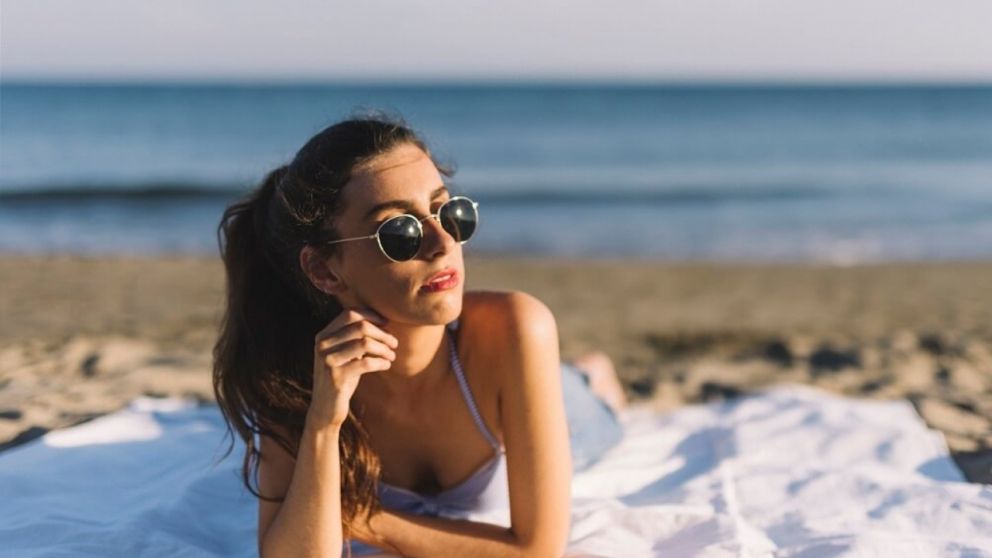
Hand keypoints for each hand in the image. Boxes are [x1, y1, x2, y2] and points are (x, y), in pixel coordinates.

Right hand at [306, 308, 398, 429]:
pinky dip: (381, 362)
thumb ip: (354, 338)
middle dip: (382, 333)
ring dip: (384, 348)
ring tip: (391, 355)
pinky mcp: (336, 377)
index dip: (371, 315)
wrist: (325, 409)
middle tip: (394, 342)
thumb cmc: (342, 378)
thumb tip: (383, 321)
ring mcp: (327, 360)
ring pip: (364, 343)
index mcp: (324, 335)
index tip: (386, 323)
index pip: (350, 314)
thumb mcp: (345, 354)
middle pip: (360, 326)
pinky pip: (366, 363)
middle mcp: (322, 345)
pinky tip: (386, 365)